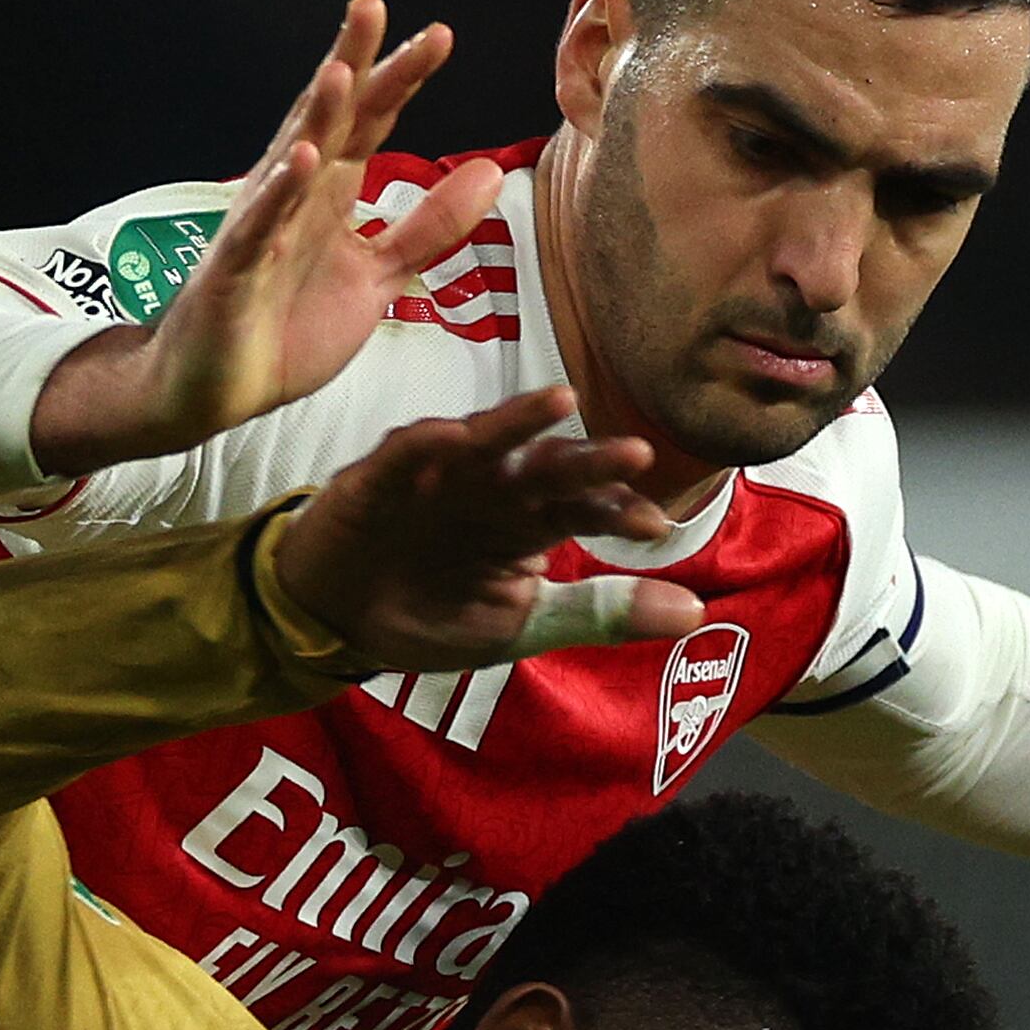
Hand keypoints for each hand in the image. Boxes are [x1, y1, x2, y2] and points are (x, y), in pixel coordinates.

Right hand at [30, 0, 505, 474]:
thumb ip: (429, 227)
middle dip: (351, 65)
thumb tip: (490, 172)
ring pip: (291, 160)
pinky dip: (278, 196)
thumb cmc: (289, 327)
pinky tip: (300, 161)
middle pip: (329, 120)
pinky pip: (261, 228)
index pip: (370, 123)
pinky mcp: (237, 271)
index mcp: (330, 194)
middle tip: (372, 6)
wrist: (219, 388)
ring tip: (341, 68)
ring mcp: (263, 229)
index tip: (439, 36)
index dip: (401, 81)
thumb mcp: (377, 275)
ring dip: (315, 115)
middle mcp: (295, 196)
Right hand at [270, 393, 705, 671]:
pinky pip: (407, 452)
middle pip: (547, 469)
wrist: (333, 617)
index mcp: (526, 523)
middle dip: (589, 461)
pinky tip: (455, 436)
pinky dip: (429, 443)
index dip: (618, 512)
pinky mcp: (382, 477)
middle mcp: (492, 489)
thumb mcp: (519, 626)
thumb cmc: (430, 613)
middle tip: (636, 454)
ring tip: (559, 402)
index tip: (655, 527)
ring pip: (487, 443)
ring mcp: (438, 477)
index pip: (585, 508)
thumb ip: (598, 613)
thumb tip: (696, 611)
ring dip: (519, 423)